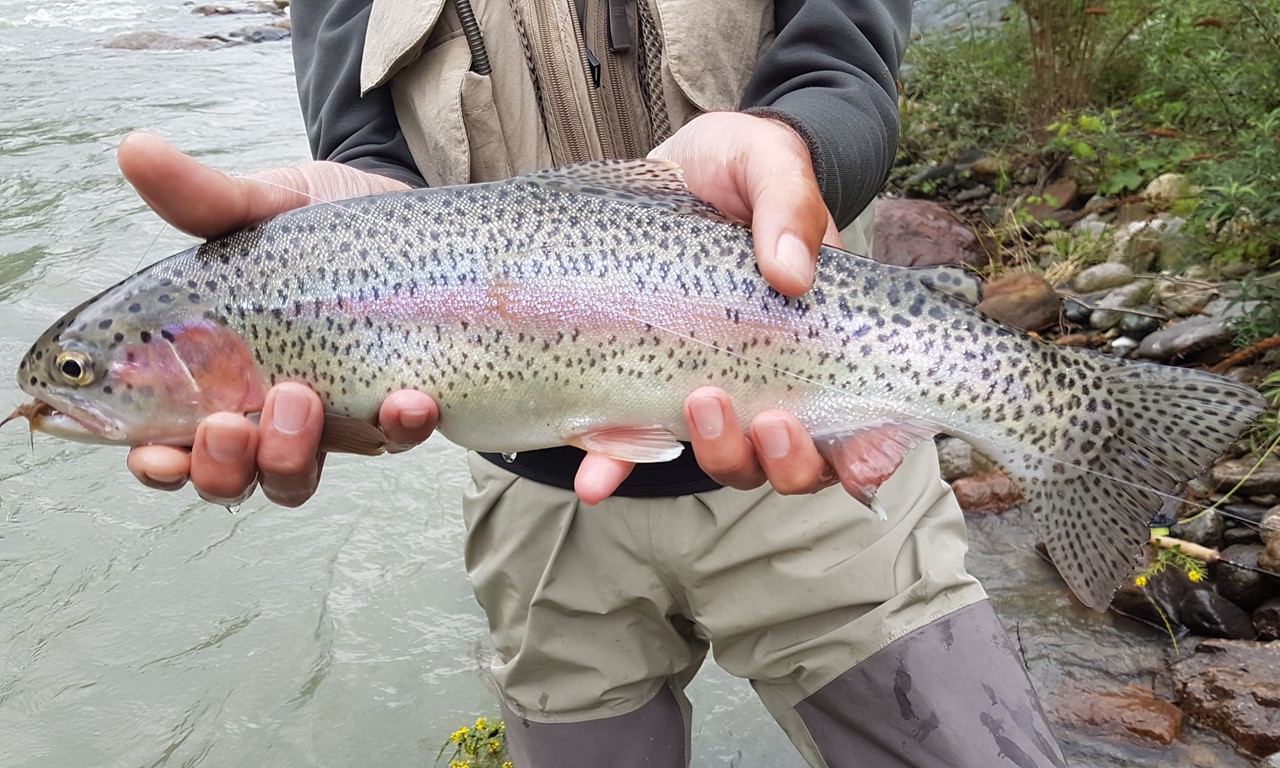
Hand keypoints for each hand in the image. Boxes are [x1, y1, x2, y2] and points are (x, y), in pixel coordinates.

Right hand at [119, 132, 436, 505]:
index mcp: (211, 375)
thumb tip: (135, 149)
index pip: (167, 443)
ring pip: (298, 477)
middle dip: (223, 468)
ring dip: (291, 457)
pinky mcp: (394, 407)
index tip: (158, 454)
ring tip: (302, 397)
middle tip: (231, 424)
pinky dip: (399, 430)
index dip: (158, 463)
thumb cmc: (315, 223)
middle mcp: (263, 409)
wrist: (402, 207)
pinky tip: (408, 402)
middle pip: (230, 478)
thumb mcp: (260, 206)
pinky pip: (394, 440)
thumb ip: (203, 199)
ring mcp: (329, 417)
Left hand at [651, 112, 840, 496]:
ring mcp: (710, 386)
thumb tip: (791, 272)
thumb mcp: (772, 165)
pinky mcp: (644, 381)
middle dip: (787, 460)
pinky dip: (616, 467)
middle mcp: (771, 377)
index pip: (861, 419)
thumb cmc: (743, 166)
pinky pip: (632, 441)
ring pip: (727, 459)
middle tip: (770, 420)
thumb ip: (790, 206)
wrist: (673, 162)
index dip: (868, 454)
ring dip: (719, 454)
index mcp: (821, 339)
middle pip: (794, 460)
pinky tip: (593, 480)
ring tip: (699, 406)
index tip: (861, 458)